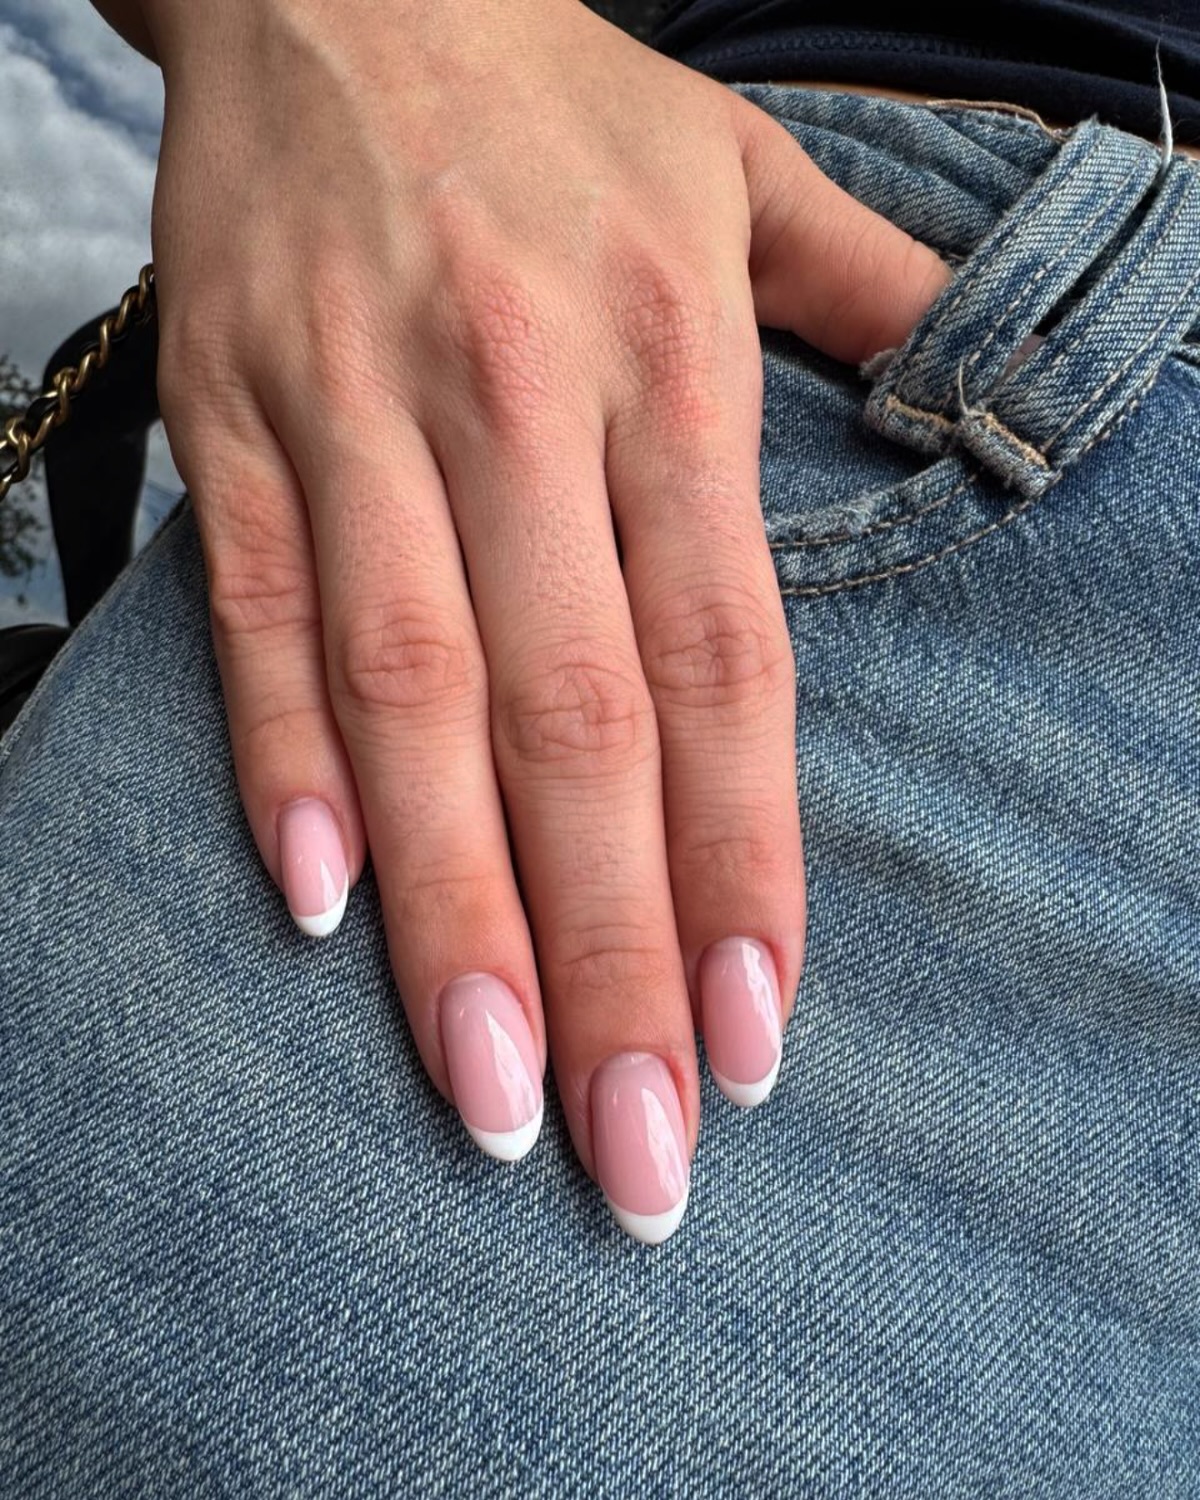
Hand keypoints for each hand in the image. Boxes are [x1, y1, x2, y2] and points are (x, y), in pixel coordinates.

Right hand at [141, 0, 949, 1240]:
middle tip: (638, 1152)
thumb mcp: (735, 170)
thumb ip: (858, 293)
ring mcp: (361, 415)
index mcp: (665, 364)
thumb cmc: (550, 95)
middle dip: (610, 957)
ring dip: (455, 917)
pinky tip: (327, 913)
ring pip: (415, 700)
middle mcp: (517, 403)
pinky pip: (254, 612)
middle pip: (576, 726)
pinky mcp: (232, 418)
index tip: (756, 1039)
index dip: (740, 865)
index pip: (723, 666)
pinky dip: (284, 765)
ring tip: (494, 1095)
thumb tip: (967, 378)